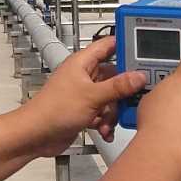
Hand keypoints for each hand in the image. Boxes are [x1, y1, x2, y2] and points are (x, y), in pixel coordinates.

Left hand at [22, 35, 146, 155]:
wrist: (36, 136)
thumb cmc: (53, 110)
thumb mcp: (92, 96)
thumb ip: (118, 86)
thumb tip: (139, 76)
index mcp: (83, 62)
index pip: (109, 45)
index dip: (126, 45)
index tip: (143, 53)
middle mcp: (84, 75)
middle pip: (115, 76)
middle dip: (122, 92)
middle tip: (128, 100)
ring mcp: (84, 93)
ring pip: (111, 97)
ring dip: (113, 112)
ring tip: (106, 121)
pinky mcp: (84, 110)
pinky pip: (103, 112)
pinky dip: (105, 122)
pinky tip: (104, 131)